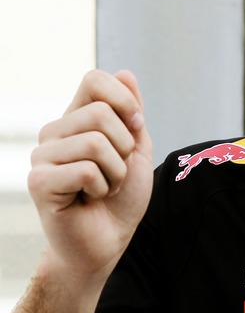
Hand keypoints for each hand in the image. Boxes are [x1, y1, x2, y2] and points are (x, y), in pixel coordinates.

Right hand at [27, 70, 153, 283]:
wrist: (107, 240)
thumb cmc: (120, 197)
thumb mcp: (136, 148)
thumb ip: (132, 112)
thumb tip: (125, 72)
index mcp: (75, 118)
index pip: (94, 79)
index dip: (124, 100)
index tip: (135, 128)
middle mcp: (54, 132)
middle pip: (101, 113)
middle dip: (125, 147)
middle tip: (114, 171)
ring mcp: (42, 156)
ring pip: (96, 142)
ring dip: (116, 171)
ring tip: (103, 187)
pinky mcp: (39, 182)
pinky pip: (86, 169)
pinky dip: (102, 187)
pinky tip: (89, 198)